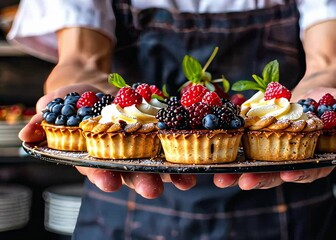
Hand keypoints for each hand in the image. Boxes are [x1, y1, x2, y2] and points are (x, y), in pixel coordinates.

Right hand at [19, 84, 196, 198]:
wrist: (92, 84)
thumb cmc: (70, 100)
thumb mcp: (53, 107)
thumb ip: (42, 121)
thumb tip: (27, 134)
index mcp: (94, 155)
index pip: (97, 170)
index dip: (103, 177)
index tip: (110, 182)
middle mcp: (119, 154)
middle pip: (132, 172)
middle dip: (143, 181)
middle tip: (153, 188)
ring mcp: (139, 144)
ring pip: (156, 162)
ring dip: (172, 172)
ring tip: (186, 179)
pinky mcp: (156, 129)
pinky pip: (171, 137)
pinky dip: (184, 142)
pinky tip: (198, 145)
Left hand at [214, 86, 335, 189]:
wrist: (325, 87)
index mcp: (319, 156)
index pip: (309, 170)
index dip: (299, 173)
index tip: (287, 173)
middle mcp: (297, 157)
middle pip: (278, 173)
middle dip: (260, 178)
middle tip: (240, 182)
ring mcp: (280, 148)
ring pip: (259, 163)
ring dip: (240, 170)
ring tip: (220, 176)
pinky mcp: (265, 135)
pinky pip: (249, 143)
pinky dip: (235, 147)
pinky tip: (217, 150)